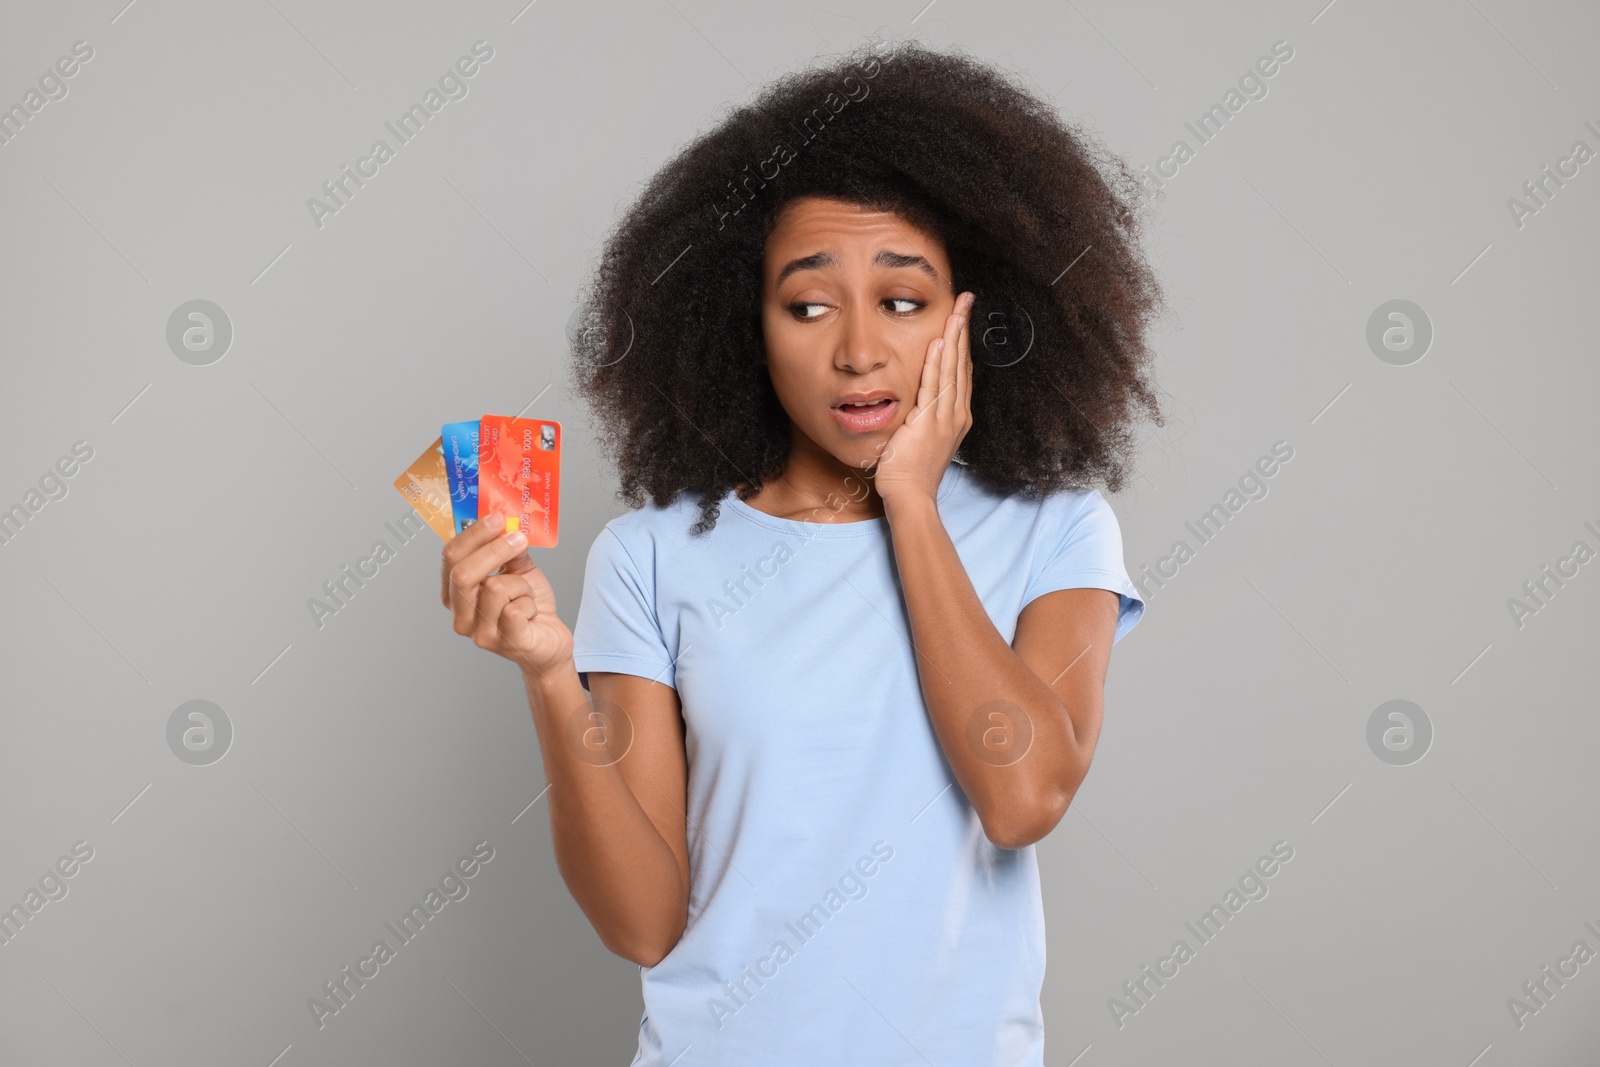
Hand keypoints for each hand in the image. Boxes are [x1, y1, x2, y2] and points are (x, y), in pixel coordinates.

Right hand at [440, 513, 571, 676]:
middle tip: (517, 538)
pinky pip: (515, 610)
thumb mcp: (517, 570)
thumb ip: (508, 550)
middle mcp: (461, 616)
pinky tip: (531, 610)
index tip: (496, 519)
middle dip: (492, 550)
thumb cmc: (528, 606)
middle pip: (462, 575)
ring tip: (526, 593)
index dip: (472, 535)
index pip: (450, 559)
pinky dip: (530, 603)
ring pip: (495, 589)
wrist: (549, 641)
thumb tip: (505, 524)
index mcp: (456, 595)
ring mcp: (481, 633)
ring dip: (520, 584)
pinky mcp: (506, 643)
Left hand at [872, 290, 974, 505]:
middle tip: (966, 299)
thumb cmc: (910, 472)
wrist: (910, 496)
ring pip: (952, 369)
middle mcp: (957, 414)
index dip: (962, 340)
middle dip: (964, 328)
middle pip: (962, 362)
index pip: (960, 369)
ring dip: (954, 337)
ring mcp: (945, 418)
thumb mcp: (921, 437)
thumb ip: (922, 415)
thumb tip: (916, 401)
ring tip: (957, 310)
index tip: (961, 316)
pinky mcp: (928, 423)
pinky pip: (933, 387)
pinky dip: (936, 363)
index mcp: (956, 416)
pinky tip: (939, 342)